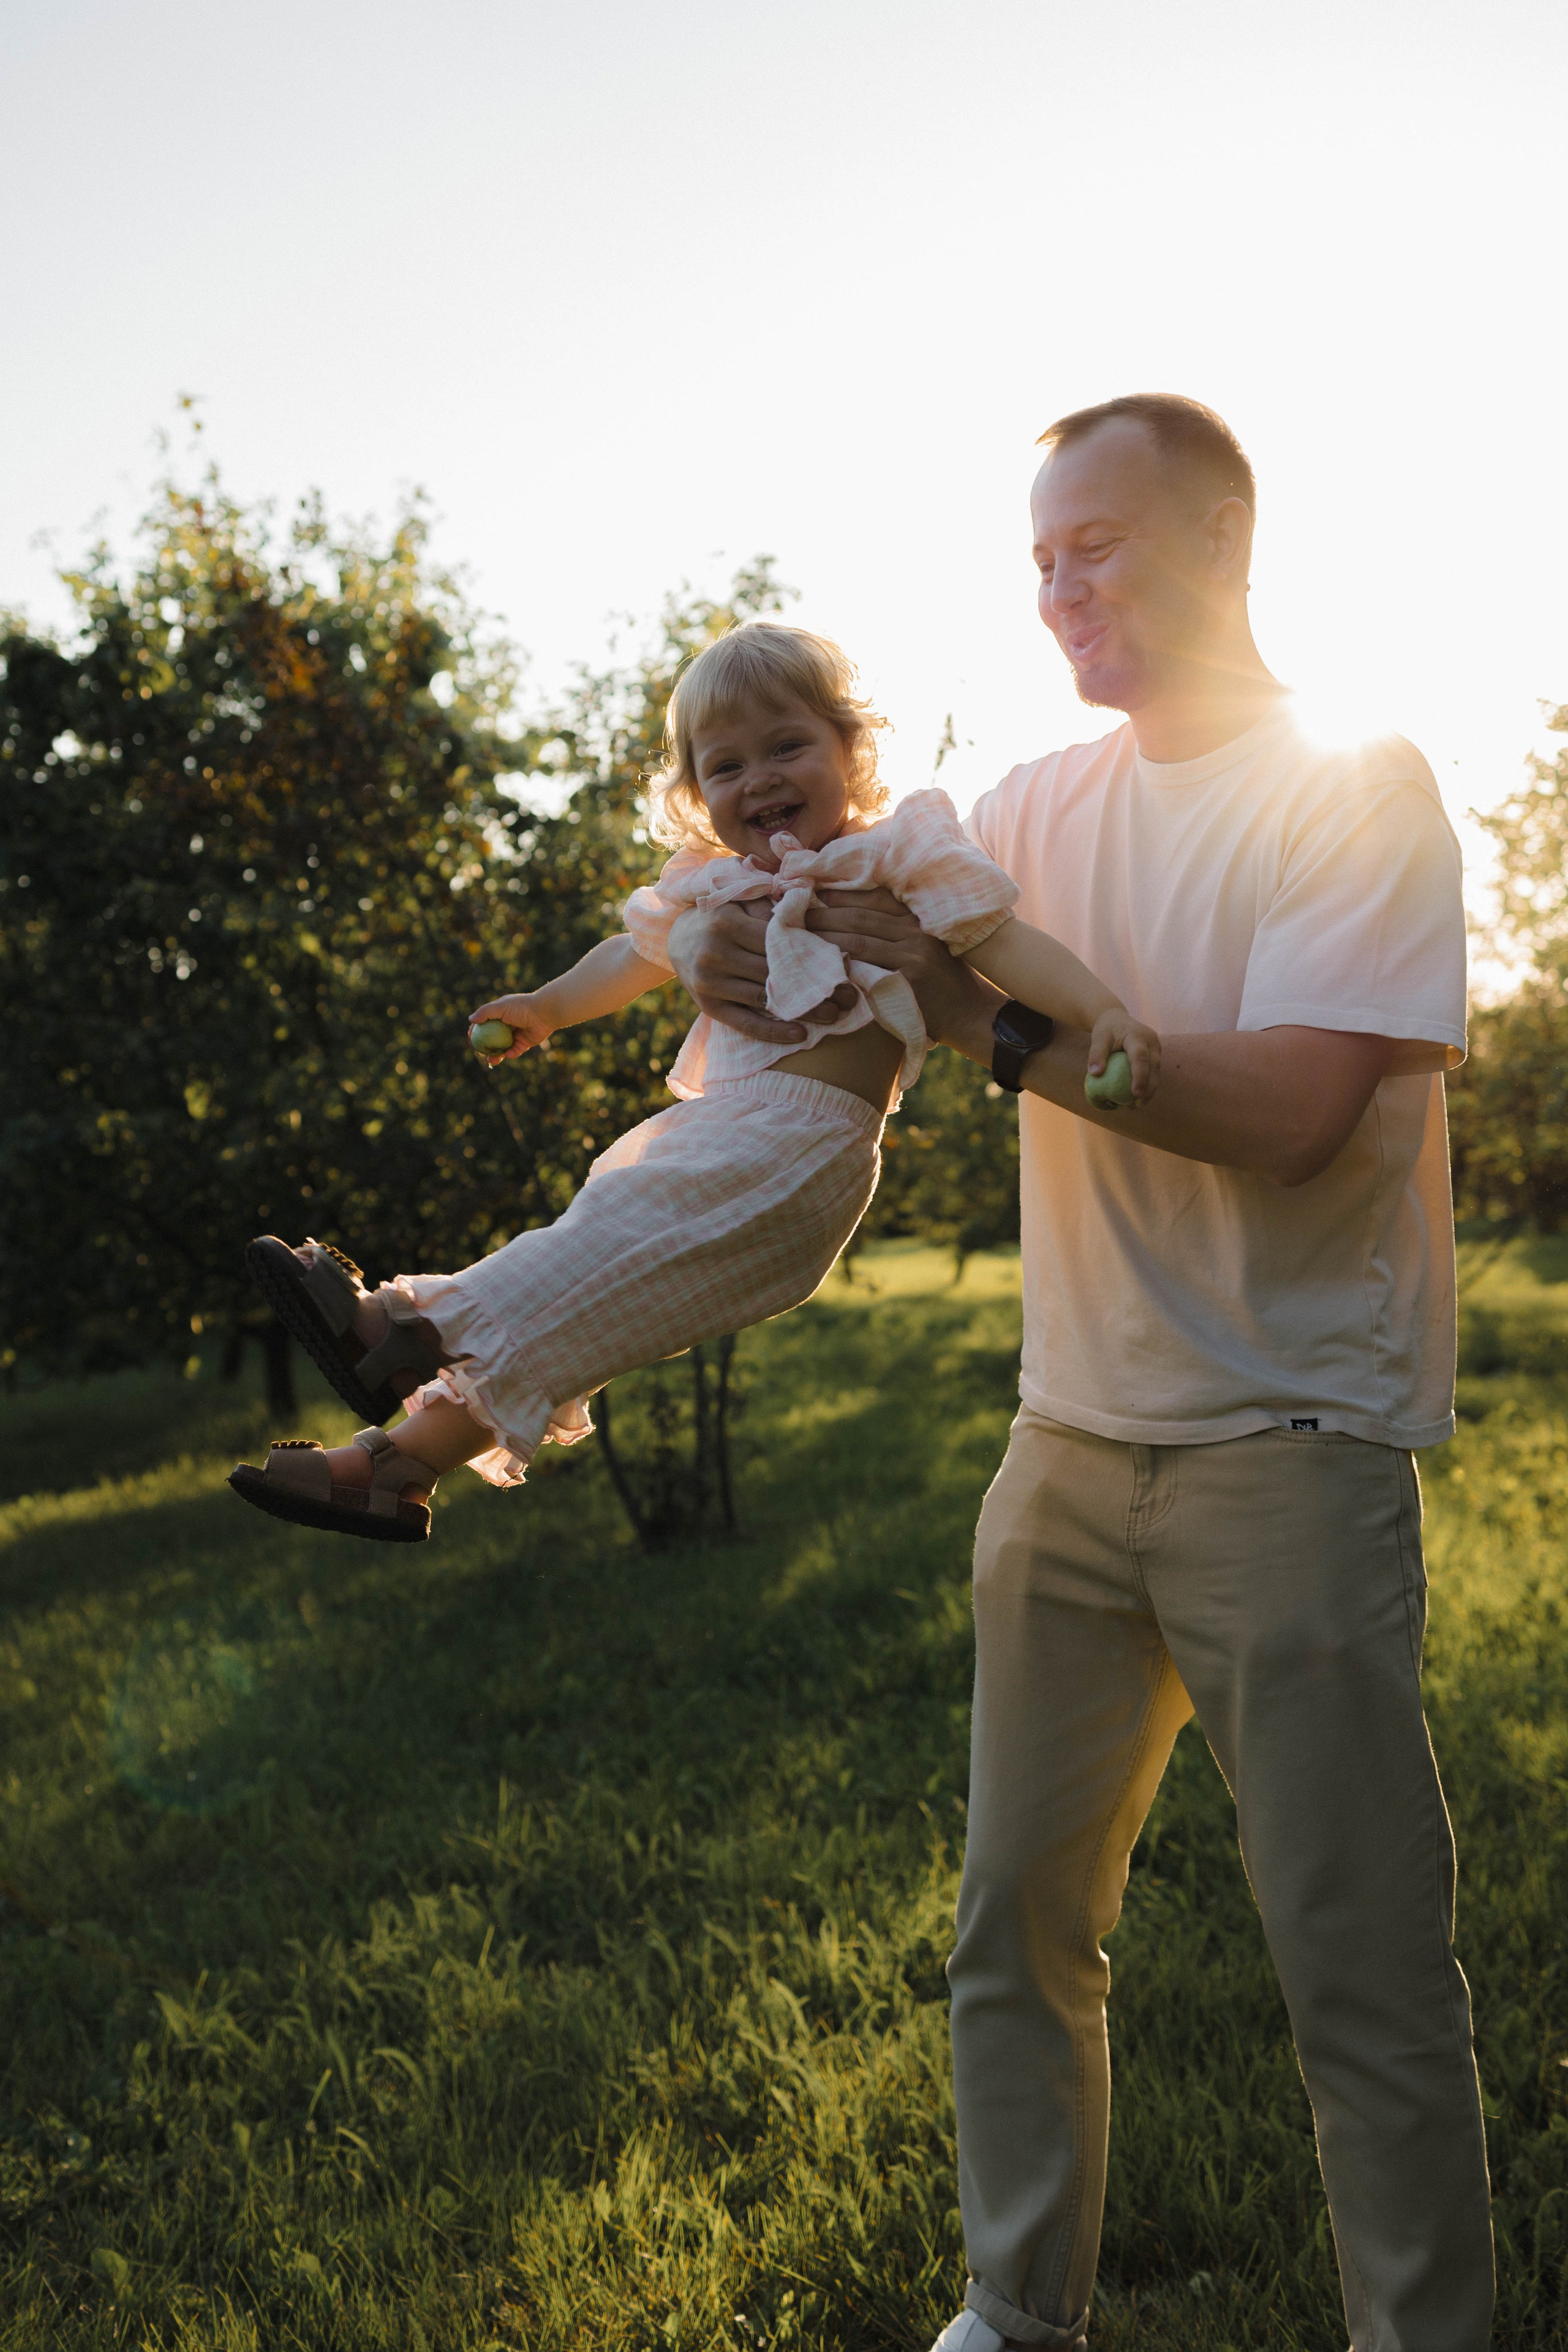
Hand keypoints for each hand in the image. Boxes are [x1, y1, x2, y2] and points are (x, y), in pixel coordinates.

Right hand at [467, 991, 557, 1064]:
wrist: (544, 1013)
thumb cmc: (521, 1007)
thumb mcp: (501, 1007)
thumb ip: (485, 1012)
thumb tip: (470, 1020)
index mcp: (501, 1013)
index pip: (485, 1023)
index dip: (477, 1030)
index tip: (471, 1038)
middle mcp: (508, 1024)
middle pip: (492, 1038)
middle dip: (485, 1046)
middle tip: (480, 1052)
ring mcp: (516, 1034)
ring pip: (503, 1047)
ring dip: (496, 1055)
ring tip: (491, 1060)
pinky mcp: (525, 1043)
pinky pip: (515, 1051)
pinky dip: (511, 1054)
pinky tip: (507, 1055)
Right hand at [667, 900, 855, 1044]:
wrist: (677, 938)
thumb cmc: (720, 917)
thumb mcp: (739, 902)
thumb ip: (769, 908)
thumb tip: (809, 918)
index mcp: (726, 923)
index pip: (778, 942)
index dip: (813, 955)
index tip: (844, 967)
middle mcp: (715, 954)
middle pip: (775, 973)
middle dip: (815, 987)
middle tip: (850, 998)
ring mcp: (710, 983)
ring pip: (765, 999)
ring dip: (803, 1011)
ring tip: (835, 1015)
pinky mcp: (708, 1006)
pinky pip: (745, 1023)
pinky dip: (773, 1031)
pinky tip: (800, 1035)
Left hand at [805, 886, 1000, 1050]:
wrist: (970, 1014)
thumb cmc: (943, 983)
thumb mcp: (927, 948)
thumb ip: (899, 932)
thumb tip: (852, 920)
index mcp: (919, 918)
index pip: (875, 896)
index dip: (842, 892)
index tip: (814, 889)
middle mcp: (917, 929)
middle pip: (862, 913)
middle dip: (826, 910)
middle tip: (794, 908)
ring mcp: (914, 952)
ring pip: (859, 936)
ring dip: (826, 932)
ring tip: (800, 931)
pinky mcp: (910, 975)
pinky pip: (866, 963)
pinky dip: (841, 959)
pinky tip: (820, 958)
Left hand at [1088, 1010, 1160, 1103]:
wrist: (1117, 1018)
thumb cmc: (1106, 1029)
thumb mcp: (1098, 1037)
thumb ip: (1096, 1053)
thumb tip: (1095, 1074)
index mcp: (1138, 1035)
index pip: (1141, 1057)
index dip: (1140, 1076)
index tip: (1135, 1093)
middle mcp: (1151, 1041)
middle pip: (1154, 1067)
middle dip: (1148, 1088)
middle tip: (1137, 1105)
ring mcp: (1156, 1047)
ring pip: (1157, 1071)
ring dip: (1150, 1089)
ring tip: (1136, 1106)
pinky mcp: (1155, 1054)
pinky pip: (1153, 1071)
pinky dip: (1147, 1085)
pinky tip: (1138, 1098)